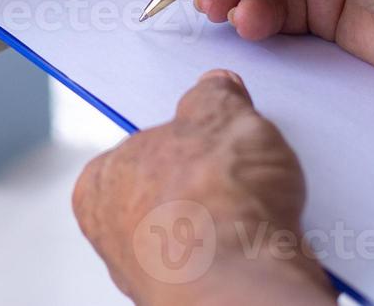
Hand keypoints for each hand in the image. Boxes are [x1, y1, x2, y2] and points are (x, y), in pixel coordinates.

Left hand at [74, 71, 333, 305]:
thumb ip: (214, 95)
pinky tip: (272, 237)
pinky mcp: (199, 299)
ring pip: (205, 231)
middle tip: (245, 169)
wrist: (244, 284)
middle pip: (174, 190)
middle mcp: (119, 237)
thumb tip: (217, 88)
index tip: (212, 135)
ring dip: (236, 218)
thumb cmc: (212, 201)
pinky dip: (253, 250)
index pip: (139, 147)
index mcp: (101, 184)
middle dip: (211, 180)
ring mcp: (157, 276)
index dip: (184, 138)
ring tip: (266, 204)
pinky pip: (232, 262)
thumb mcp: (219, 112)